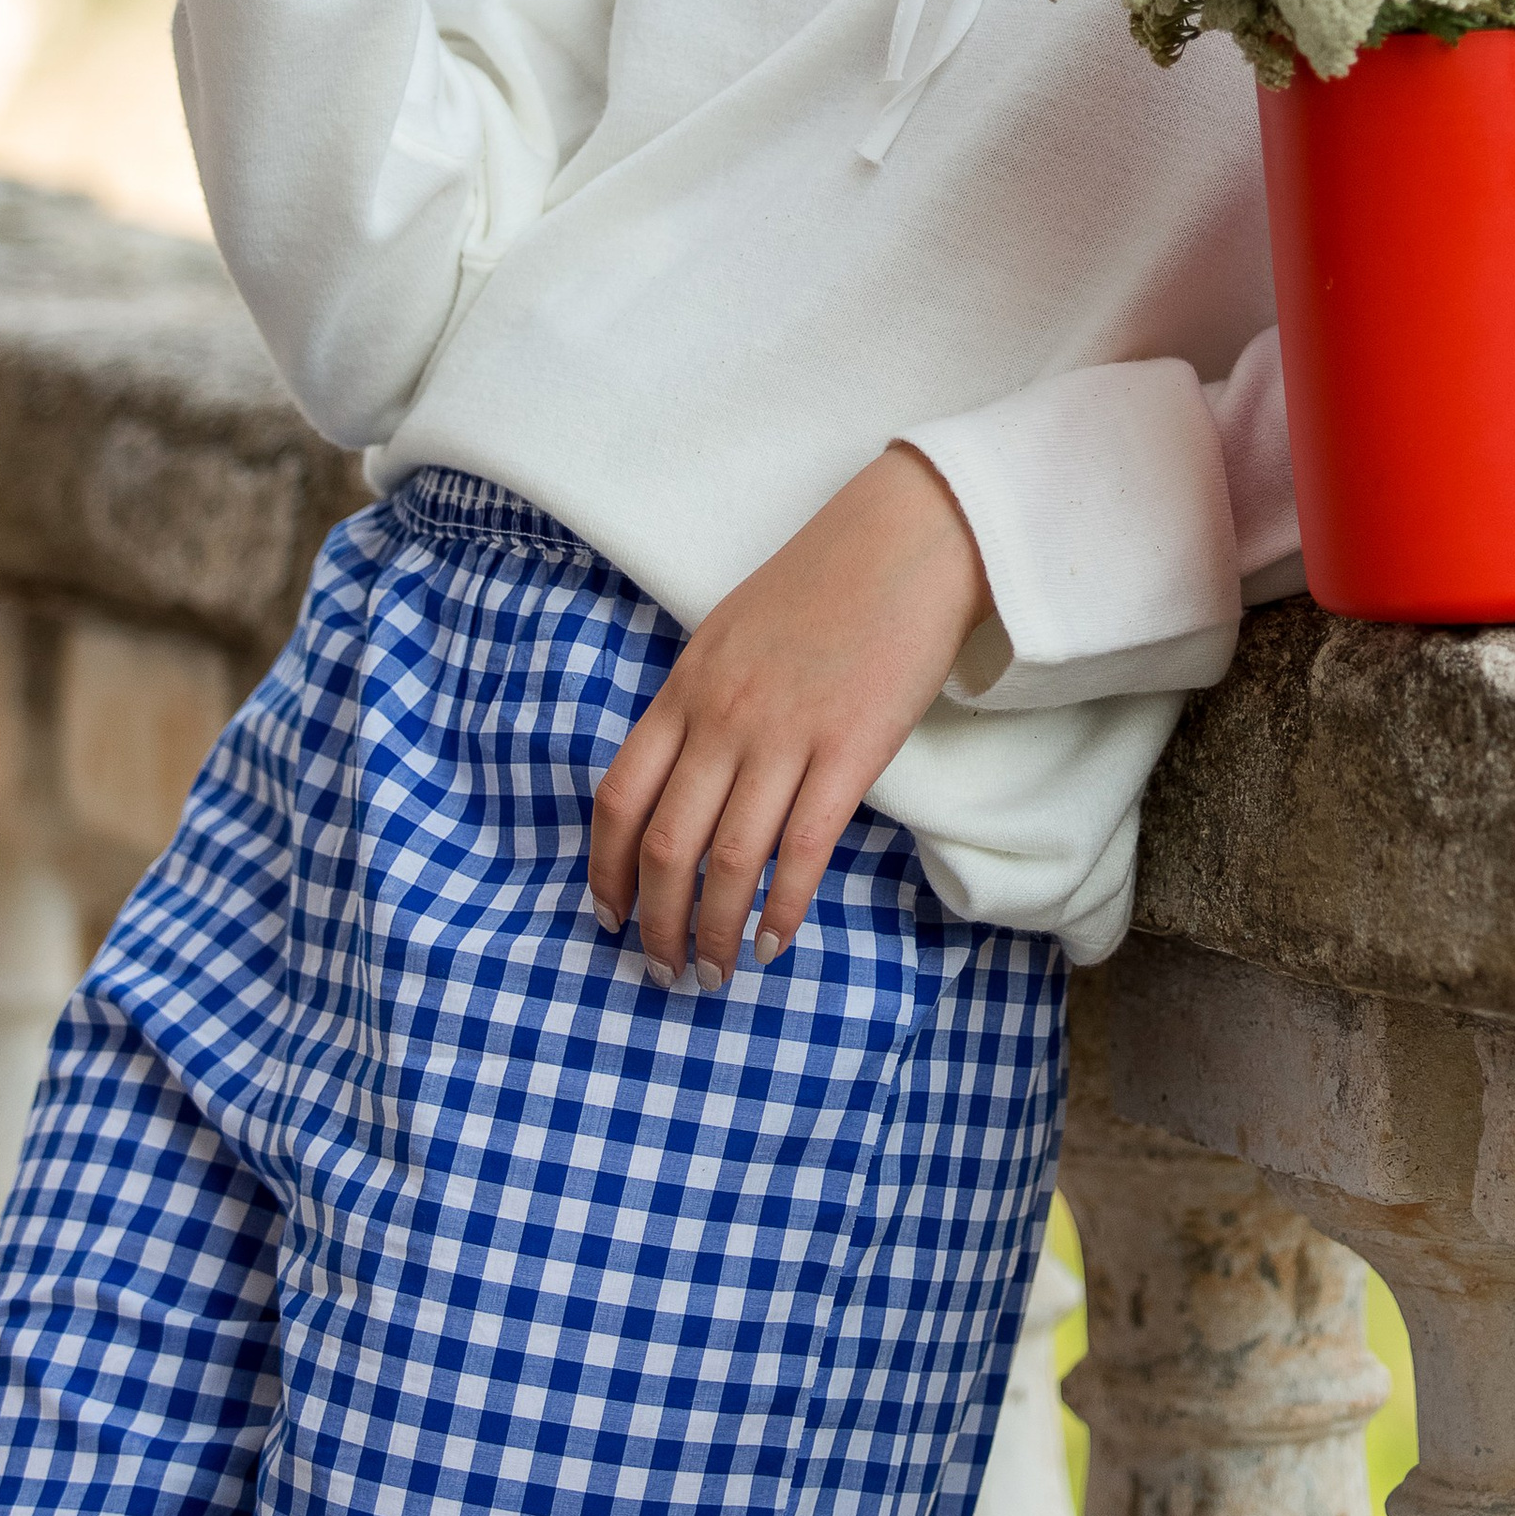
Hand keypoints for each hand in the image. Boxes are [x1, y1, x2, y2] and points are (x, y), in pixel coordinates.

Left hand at [589, 448, 989, 991]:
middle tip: (664, 971)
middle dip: (657, 923)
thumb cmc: (824, 584)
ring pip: (729, 860)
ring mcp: (784, 735)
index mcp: (685, 687)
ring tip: (715, 974)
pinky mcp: (850, 751)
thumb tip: (682, 778)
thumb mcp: (731, 635)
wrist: (908, 541)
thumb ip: (701, 704)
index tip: (609, 917)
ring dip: (715, 931)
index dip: (605, 870)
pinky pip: (803, 848)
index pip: (620, 797)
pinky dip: (783, 907)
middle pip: (666, 844)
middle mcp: (722, 717)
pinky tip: (776, 940)